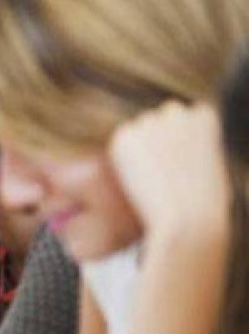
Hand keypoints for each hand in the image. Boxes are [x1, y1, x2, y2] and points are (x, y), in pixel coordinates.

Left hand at [110, 102, 230, 235]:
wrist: (186, 219)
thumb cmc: (205, 205)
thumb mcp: (210, 169)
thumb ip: (195, 150)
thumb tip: (175, 150)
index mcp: (205, 117)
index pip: (192, 115)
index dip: (185, 139)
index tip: (185, 160)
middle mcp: (178, 114)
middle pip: (166, 116)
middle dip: (163, 136)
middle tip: (163, 169)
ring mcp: (150, 123)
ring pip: (142, 128)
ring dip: (143, 146)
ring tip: (153, 179)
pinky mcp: (124, 137)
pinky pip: (122, 142)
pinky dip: (125, 158)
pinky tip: (138, 179)